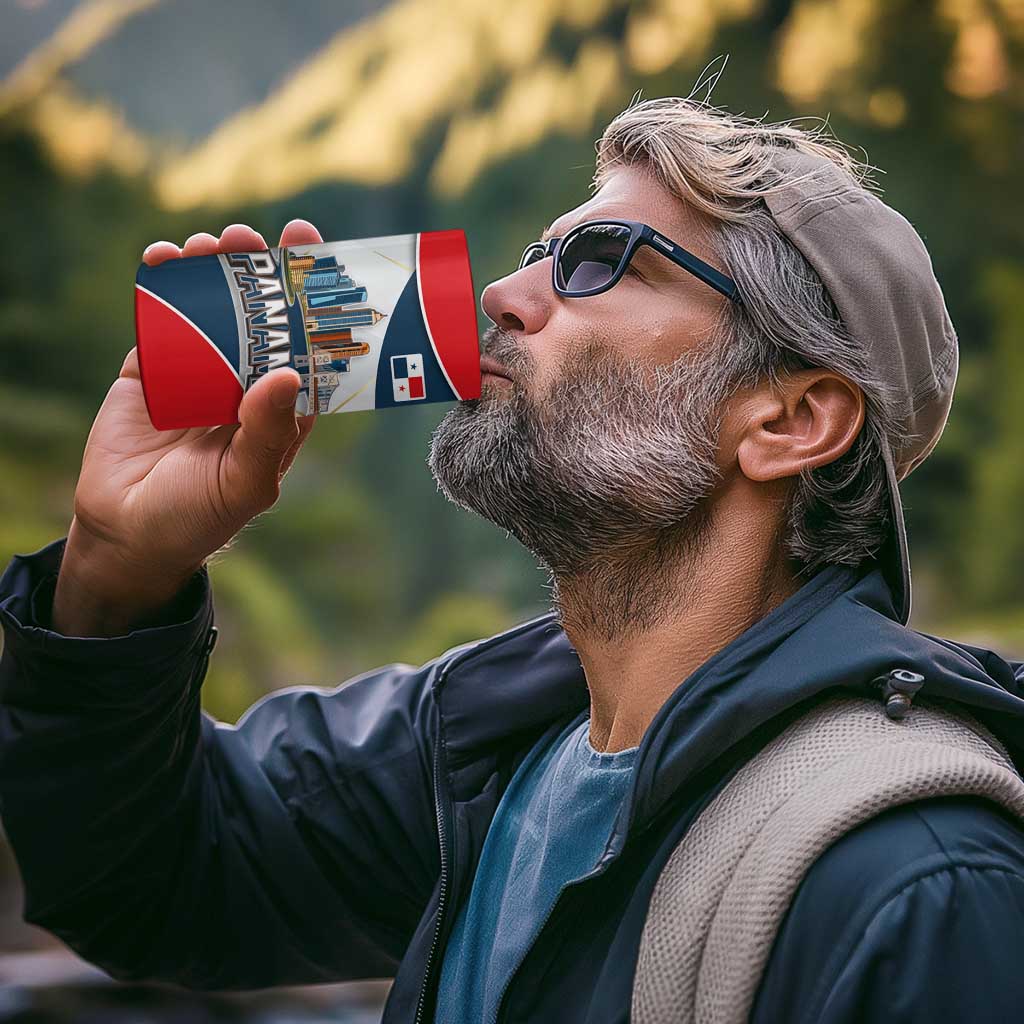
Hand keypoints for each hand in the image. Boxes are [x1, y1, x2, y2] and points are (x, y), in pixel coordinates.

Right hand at [52, 220, 321, 636]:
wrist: (126, 533)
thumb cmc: (199, 517)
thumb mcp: (244, 483)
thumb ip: (267, 433)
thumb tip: (287, 374)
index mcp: (281, 408)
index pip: (306, 345)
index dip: (313, 301)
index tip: (315, 254)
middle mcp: (245, 382)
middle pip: (261, 315)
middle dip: (259, 271)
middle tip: (251, 237)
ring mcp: (199, 371)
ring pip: (213, 307)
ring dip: (212, 270)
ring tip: (208, 244)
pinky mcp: (152, 368)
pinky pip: (161, 318)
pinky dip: (162, 285)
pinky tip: (163, 259)